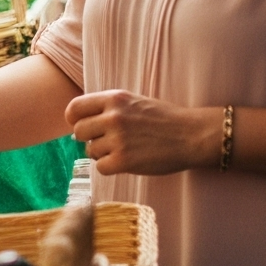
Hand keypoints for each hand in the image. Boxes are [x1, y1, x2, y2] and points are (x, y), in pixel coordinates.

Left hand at [67, 89, 212, 176]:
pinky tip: (125, 162)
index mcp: (114, 98)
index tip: (81, 126)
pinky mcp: (124, 161)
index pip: (75, 108)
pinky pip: (101, 167)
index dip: (74, 119)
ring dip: (102, 154)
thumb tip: (76, 127)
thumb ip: (107, 108)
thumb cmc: (163, 119)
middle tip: (106, 142)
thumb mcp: (133, 102)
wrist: (191, 135)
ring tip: (122, 150)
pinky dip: (110, 167)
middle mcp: (113, 117)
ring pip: (90, 151)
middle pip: (79, 131)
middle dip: (89, 138)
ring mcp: (118, 139)